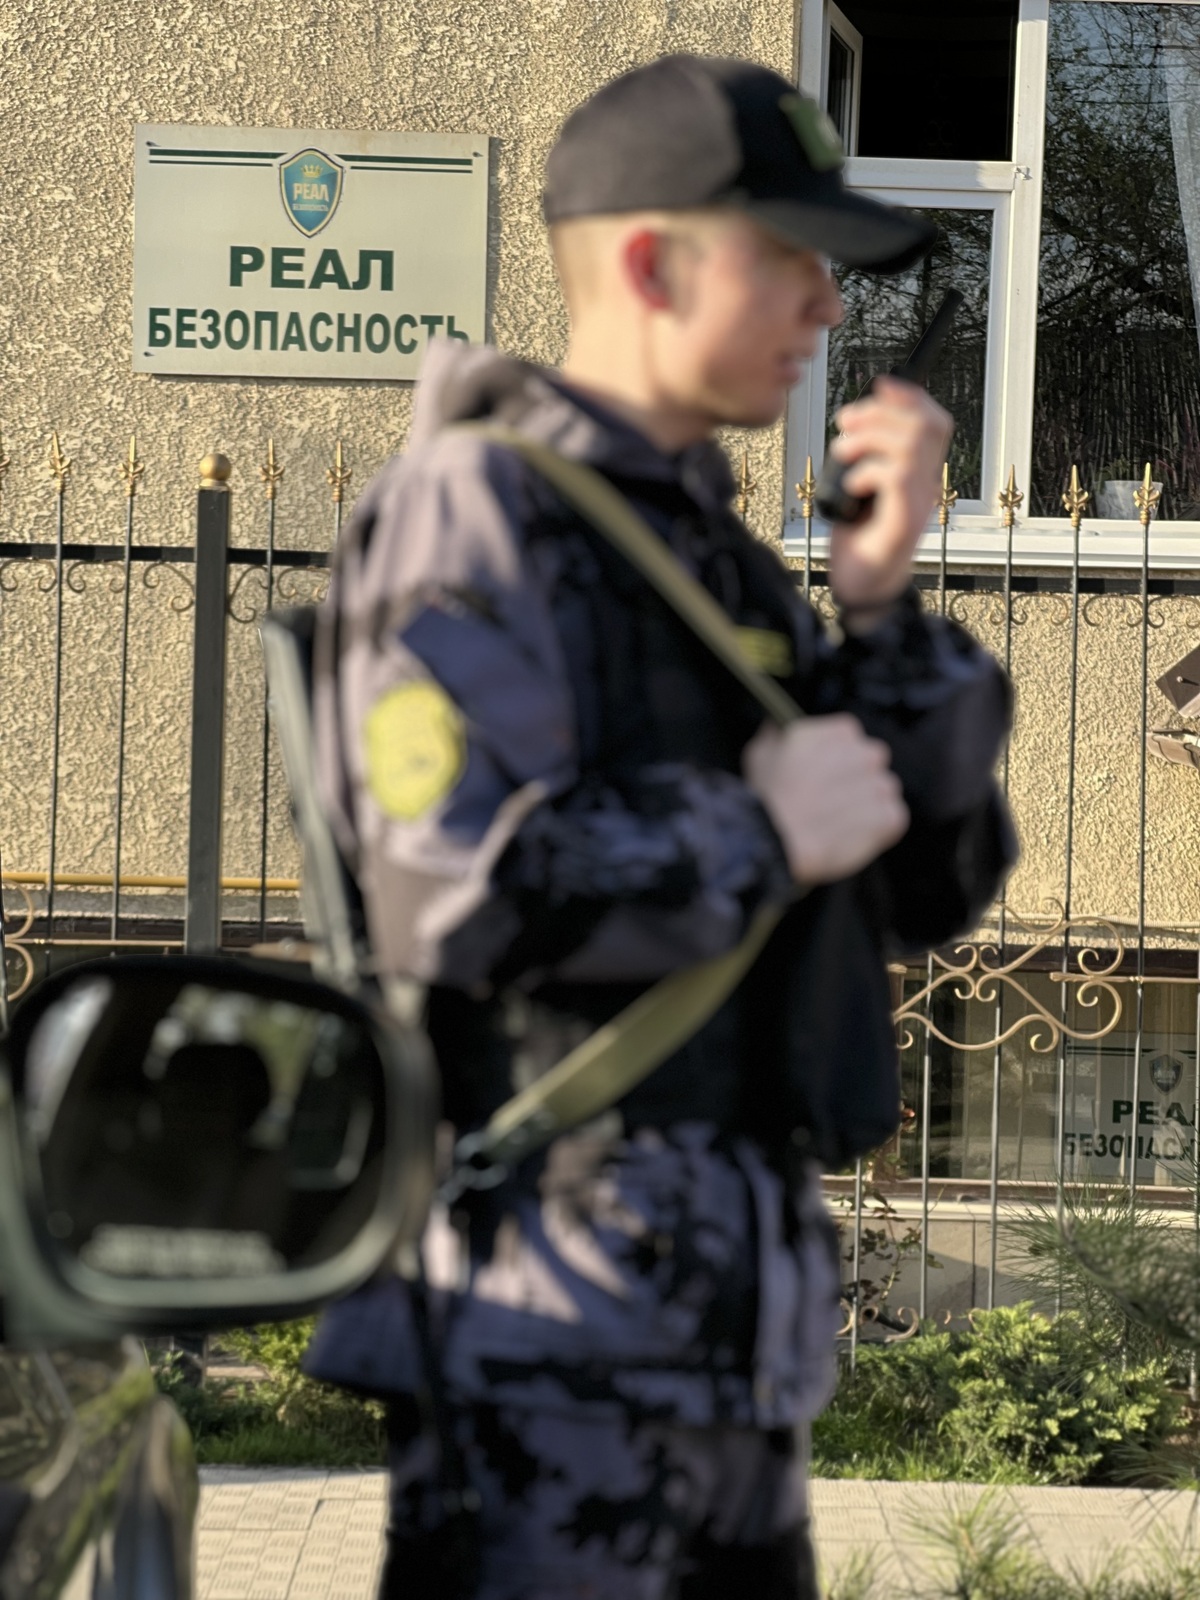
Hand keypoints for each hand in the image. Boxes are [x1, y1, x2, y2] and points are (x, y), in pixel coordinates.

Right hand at [743, 715, 908, 883]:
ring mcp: (881, 786)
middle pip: (870, 763)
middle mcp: (866, 754)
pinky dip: (878, 828)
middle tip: (830, 800)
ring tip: (838, 823)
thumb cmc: (767, 796)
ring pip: (882, 791)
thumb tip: (778, 727)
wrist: (776, 839)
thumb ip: (778, 734)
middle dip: (854, 779)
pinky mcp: (889, 818)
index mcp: (841, 732)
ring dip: (867, 804)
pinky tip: (851, 835)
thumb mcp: (762, 752)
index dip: (834, 757)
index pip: (849, 737)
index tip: (821, 773)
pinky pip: (893, 819)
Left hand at [827, 377, 952, 620]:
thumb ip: (864, 454)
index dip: (909, 397)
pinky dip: (868, 471)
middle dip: (881, 413)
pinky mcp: (904, 521)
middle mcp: (926, 485)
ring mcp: (918, 503)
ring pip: (910, 446)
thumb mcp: (858, 485)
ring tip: (843, 452)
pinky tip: (852, 485)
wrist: (861, 586)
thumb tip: (855, 418)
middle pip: (925, 425)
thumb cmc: (860, 540)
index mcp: (919, 473)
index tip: (879, 388)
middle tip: (847, 423)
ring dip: (869, 439)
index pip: (934, 421)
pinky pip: (896, 477)